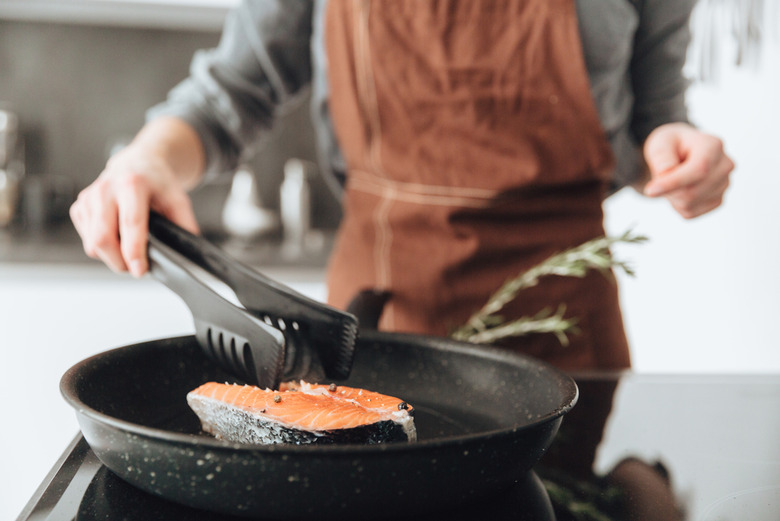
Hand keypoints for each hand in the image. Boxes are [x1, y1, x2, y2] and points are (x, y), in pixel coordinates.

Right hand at [70, 117, 203, 276]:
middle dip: (119, 262)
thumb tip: (187, 251)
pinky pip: (86, 239)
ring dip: (110, 257)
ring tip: (128, 253)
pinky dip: (101, 247)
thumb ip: (184, 224)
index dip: (134, 251)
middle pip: (103, 238)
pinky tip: (116, 239)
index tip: (139, 270)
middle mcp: (106, 189)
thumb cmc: (157, 182)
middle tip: (135, 268)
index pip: (130, 223)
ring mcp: (89, 197)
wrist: (138, 163)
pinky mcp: (79, 206)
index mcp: (132, 184)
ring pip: (92, 243)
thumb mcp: (178, 198)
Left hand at [641, 122, 733, 218]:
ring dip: (671, 196)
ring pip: (689, 205)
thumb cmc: (672, 145)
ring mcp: (724, 185)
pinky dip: (677, 205)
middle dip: (668, 190)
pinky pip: (690, 213)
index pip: (699, 170)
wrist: (682, 152)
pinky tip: (679, 189)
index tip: (650, 191)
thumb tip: (665, 173)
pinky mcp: (717, 200)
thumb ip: (661, 156)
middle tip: (660, 177)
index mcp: (713, 146)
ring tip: (672, 180)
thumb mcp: (660, 143)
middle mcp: (724, 165)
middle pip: (692, 192)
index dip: (674, 183)